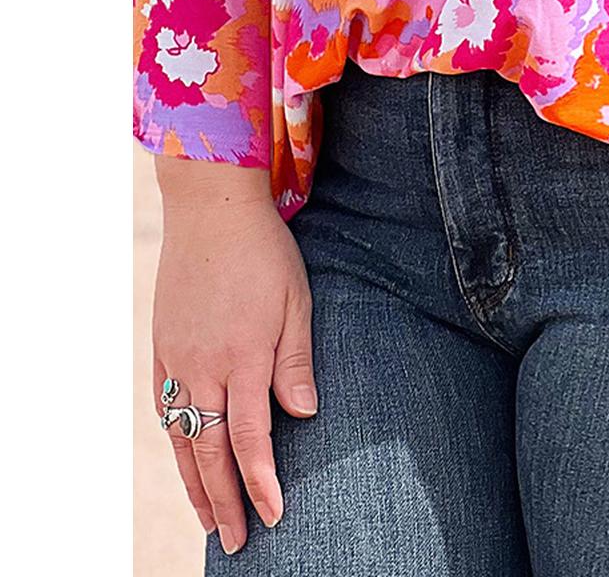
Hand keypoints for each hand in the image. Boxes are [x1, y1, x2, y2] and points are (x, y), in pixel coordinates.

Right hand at [150, 180, 317, 554]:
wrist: (211, 211)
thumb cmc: (265, 252)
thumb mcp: (296, 300)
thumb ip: (295, 360)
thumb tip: (303, 415)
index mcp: (245, 354)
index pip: (252, 437)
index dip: (261, 481)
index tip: (274, 514)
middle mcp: (205, 365)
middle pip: (212, 450)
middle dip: (226, 500)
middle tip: (239, 540)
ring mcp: (178, 360)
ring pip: (183, 439)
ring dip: (196, 484)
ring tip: (211, 520)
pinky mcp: (163, 350)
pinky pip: (166, 411)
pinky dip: (176, 445)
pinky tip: (187, 464)